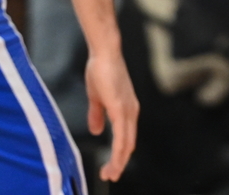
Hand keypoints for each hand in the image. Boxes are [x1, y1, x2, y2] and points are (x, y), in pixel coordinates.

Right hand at [84, 52, 139, 181]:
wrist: (104, 53)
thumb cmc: (100, 70)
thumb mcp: (98, 98)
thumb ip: (98, 115)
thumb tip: (97, 131)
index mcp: (126, 110)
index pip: (125, 137)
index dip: (119, 153)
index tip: (110, 167)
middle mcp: (131, 112)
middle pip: (128, 144)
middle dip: (119, 162)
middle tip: (110, 176)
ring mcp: (128, 110)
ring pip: (126, 143)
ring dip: (119, 161)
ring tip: (111, 174)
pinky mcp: (121, 108)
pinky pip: (121, 135)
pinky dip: (118, 150)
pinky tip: (114, 160)